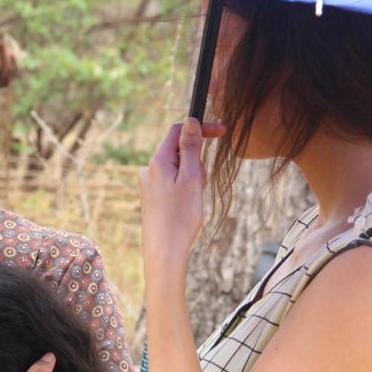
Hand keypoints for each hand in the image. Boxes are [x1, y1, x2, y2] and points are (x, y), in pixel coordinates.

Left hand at [139, 118, 225, 266]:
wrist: (164, 251)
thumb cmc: (180, 216)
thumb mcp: (191, 177)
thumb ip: (191, 148)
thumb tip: (190, 121)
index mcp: (158, 161)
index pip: (178, 130)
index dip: (200, 128)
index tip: (222, 132)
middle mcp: (149, 170)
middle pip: (179, 151)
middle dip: (197, 161)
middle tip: (201, 184)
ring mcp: (149, 184)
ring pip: (178, 169)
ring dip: (192, 178)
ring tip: (193, 200)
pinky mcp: (152, 198)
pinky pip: (173, 183)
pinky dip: (185, 189)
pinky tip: (186, 208)